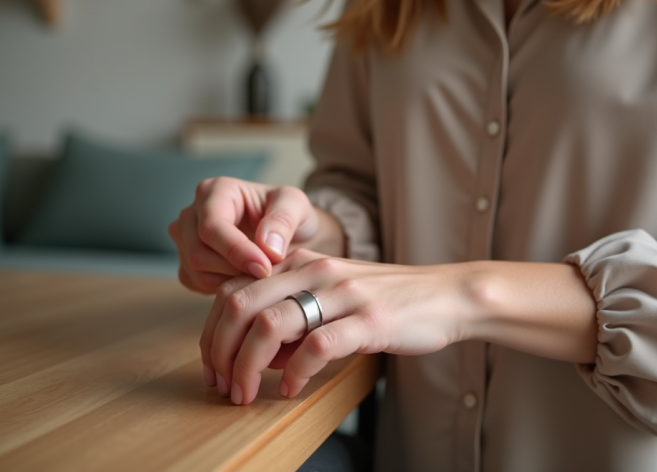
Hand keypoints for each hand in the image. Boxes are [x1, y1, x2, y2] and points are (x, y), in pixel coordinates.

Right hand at [168, 178, 319, 293]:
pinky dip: (222, 287)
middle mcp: (192, 214)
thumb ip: (283, 221)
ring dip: (230, 280)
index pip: (212, 227)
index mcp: (214, 191)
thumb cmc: (289, 214)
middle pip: (198, 253)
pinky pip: (197, 283)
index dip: (236, 251)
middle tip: (266, 274)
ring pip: (196, 272)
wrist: (286, 234)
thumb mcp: (296, 206)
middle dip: (234, 269)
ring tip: (259, 274)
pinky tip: (246, 279)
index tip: (265, 268)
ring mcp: (185, 239)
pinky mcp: (186, 263)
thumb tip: (266, 247)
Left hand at [200, 248, 474, 404]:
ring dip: (247, 366)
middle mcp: (314, 270)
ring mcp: (341, 293)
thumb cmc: (384, 300)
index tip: (213, 367)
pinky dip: (295, 372)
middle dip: (219, 351)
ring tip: (246, 393)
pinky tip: (291, 389)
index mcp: (299, 262)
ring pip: (270, 324)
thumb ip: (291, 314)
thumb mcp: (330, 294)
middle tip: (222, 385)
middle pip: (240, 305)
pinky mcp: (368, 319)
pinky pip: (317, 346)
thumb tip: (253, 355)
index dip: (212, 332)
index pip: (233, 290)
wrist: (445, 295)